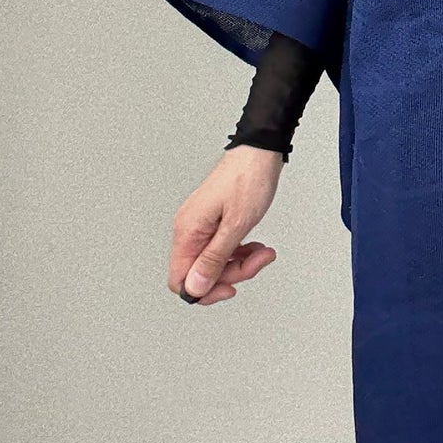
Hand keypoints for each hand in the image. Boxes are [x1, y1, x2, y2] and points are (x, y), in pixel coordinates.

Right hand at [168, 147, 282, 305]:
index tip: (231, 288)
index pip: (180, 280)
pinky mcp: (213, 221)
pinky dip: (240, 251)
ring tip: (263, 252)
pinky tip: (255, 246)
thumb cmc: (249, 178)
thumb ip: (215, 258)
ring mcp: (201, 225)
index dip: (204, 291)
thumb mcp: (236, 224)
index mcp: (187, 231)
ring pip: (214, 262)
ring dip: (241, 263)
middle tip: (258, 262)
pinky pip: (222, 248)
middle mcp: (189, 230)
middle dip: (233, 273)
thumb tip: (195, 287)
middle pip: (201, 273)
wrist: (259, 151)